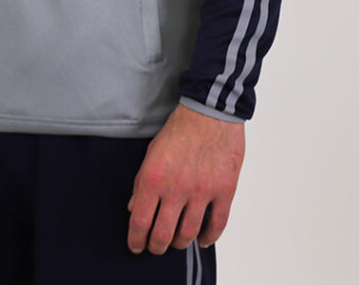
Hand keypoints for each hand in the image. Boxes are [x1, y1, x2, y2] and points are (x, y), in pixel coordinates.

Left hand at [127, 102, 244, 254]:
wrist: (210, 111)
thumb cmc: (180, 128)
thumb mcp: (151, 151)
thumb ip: (141, 182)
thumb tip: (134, 208)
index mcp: (154, 178)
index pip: (140, 222)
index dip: (136, 239)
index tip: (136, 245)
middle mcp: (176, 189)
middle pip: (163, 235)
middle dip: (156, 246)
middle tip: (155, 247)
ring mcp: (202, 191)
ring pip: (188, 234)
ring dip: (180, 243)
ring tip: (177, 242)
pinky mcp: (224, 190)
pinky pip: (217, 224)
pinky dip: (209, 237)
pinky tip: (203, 240)